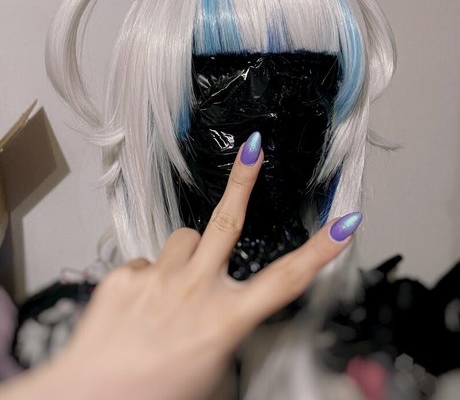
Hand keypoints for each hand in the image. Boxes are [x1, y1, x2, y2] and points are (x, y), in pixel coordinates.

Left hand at [1, 136, 360, 399]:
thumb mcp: (211, 375)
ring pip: (184, 239)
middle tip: (255, 149)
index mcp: (224, 319)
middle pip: (227, 223)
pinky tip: (139, 305)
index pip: (285, 280)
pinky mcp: (125, 274)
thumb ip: (222, 335)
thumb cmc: (154, 396)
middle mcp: (195, 290)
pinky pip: (147, 262)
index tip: (344, 221)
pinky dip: (150, 277)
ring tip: (173, 287)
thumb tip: (219, 317)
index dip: (321, 250)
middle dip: (244, 181)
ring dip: (187, 254)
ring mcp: (158, 277)